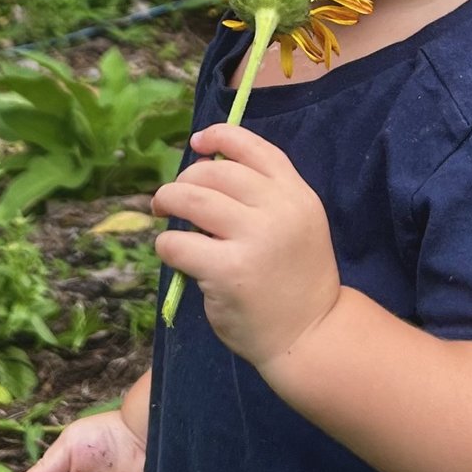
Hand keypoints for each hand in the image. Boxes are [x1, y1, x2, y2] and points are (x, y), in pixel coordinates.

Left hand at [152, 122, 341, 366]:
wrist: (309, 335)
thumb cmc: (294, 280)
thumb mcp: (296, 225)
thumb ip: (264, 197)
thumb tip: (203, 168)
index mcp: (296, 195)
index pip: (254, 149)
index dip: (220, 136)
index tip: (197, 142)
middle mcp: (278, 210)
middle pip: (215, 171)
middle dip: (185, 179)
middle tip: (172, 197)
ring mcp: (254, 239)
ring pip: (191, 199)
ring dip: (168, 201)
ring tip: (162, 212)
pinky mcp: (228, 271)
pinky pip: (178, 244)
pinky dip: (167, 245)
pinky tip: (174, 254)